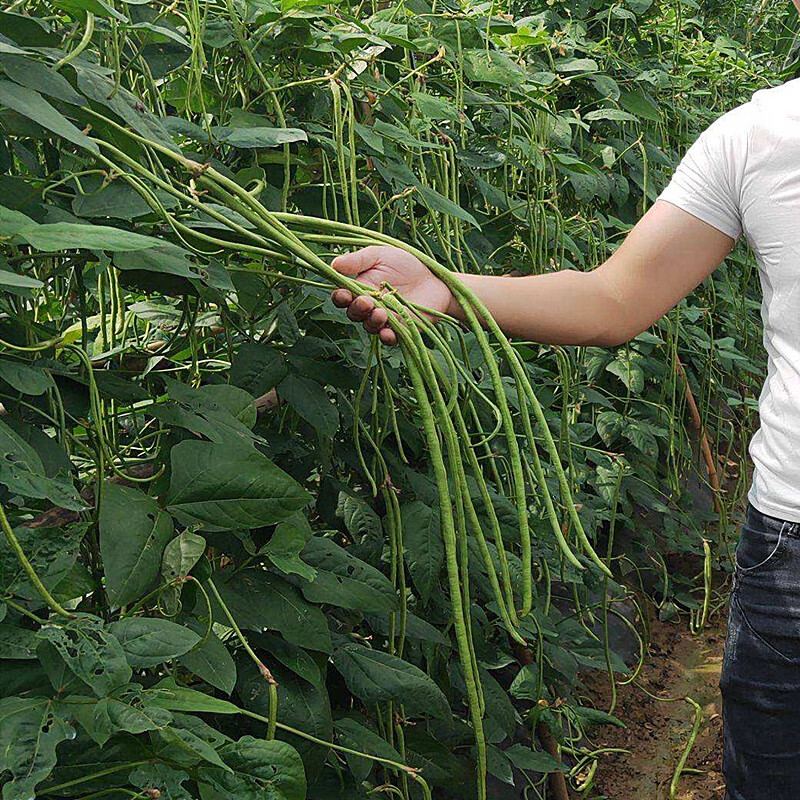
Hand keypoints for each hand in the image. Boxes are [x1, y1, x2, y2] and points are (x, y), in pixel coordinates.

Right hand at [331, 246, 452, 345]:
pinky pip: (388, 338)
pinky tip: (387, 332)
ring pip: (369, 326)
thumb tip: (333, 264)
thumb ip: (358, 261)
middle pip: (354, 314)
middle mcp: (368, 307)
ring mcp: (383, 320)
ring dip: (372, 321)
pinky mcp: (399, 330)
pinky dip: (386, 337)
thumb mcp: (380, 256)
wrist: (435, 278)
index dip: (340, 298)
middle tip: (366, 302)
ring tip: (381, 312)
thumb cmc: (406, 264)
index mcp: (359, 288)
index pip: (342, 297)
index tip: (343, 294)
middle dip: (357, 309)